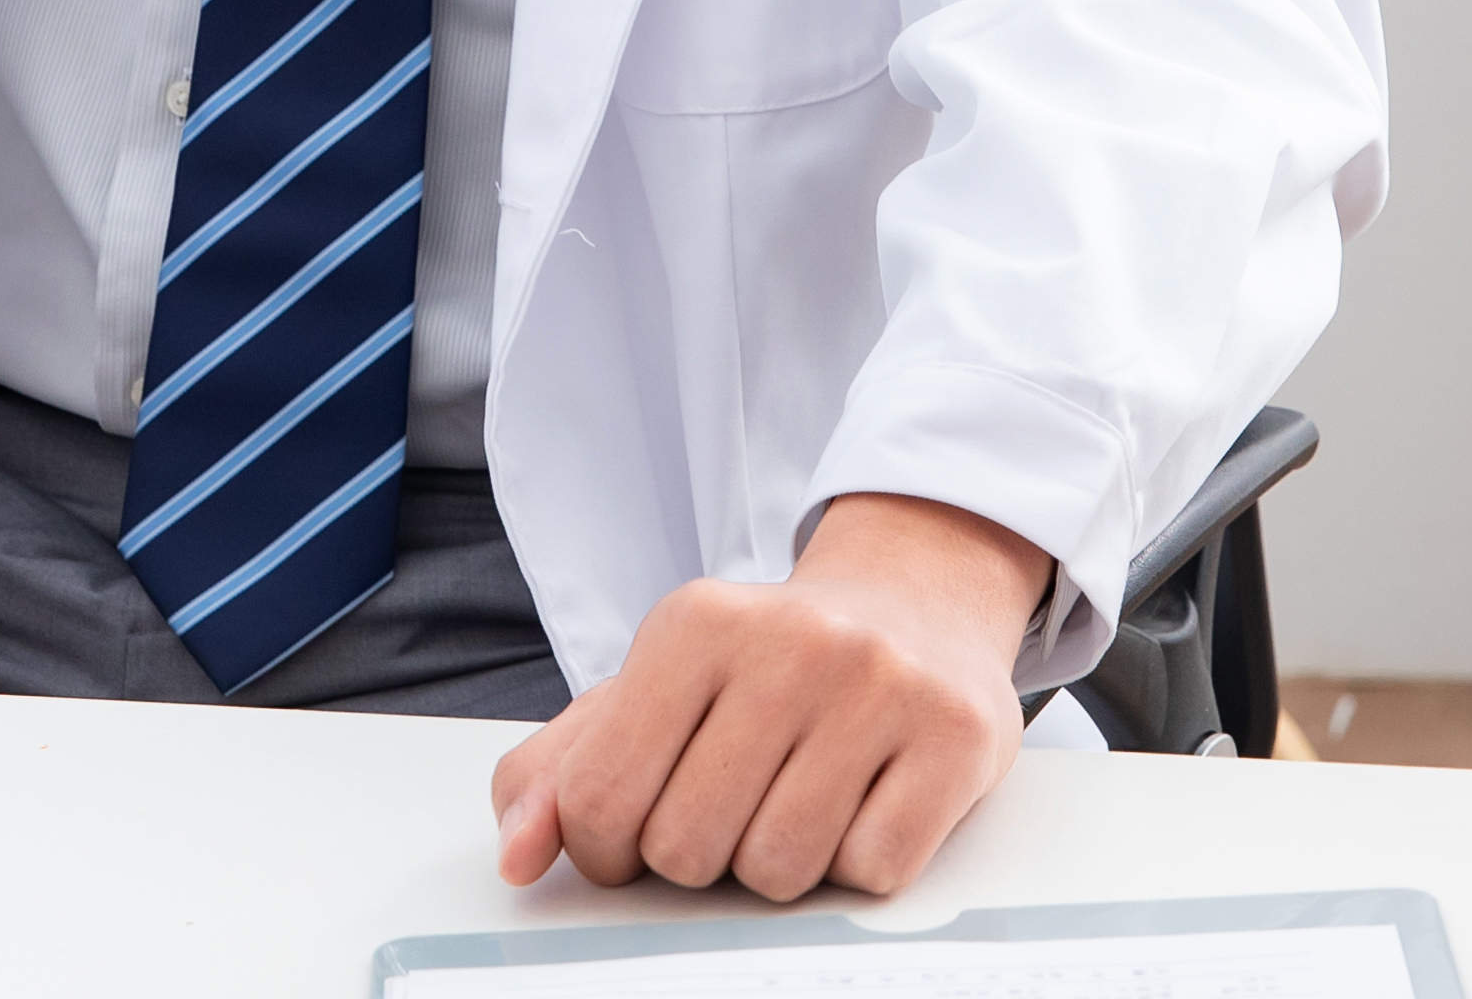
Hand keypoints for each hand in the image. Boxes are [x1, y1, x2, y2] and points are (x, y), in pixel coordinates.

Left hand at [488, 493, 1044, 904]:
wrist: (917, 599)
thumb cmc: (767, 666)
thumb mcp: (652, 688)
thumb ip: (560, 771)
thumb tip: (517, 857)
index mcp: (694, 622)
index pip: (600, 799)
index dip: (611, 849)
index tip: (642, 828)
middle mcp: (790, 641)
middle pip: (688, 848)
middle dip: (703, 855)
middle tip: (738, 802)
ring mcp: (880, 686)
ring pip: (780, 870)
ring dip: (782, 864)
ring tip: (801, 796)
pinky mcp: (955, 736)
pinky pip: (872, 872)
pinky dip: (859, 863)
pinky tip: (864, 800)